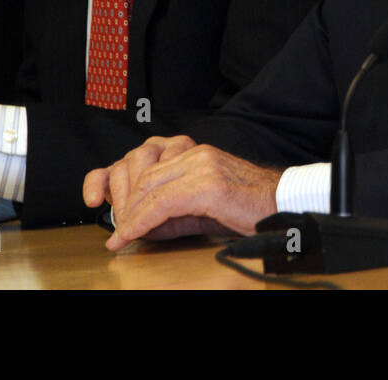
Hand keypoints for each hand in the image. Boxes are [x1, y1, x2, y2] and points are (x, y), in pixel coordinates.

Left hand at [83, 138, 282, 250]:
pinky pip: (161, 203)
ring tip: (122, 235)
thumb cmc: (247, 206)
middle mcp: (195, 152)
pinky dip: (141, 221)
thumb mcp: (201, 205)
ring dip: (128, 216)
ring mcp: (201, 166)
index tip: (104, 205)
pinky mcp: (207, 185)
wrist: (282, 205)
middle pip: (140, 173)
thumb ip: (169, 209)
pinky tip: (132, 235)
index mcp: (193, 152)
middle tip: (116, 230)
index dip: (118, 183)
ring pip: (147, 188)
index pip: (144, 162)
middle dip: (122, 203)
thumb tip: (136, 225)